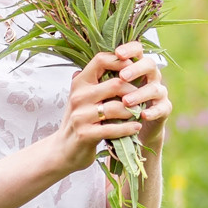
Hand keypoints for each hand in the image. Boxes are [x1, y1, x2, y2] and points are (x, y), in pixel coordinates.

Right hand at [49, 53, 144, 175]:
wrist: (64, 149)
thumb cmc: (81, 119)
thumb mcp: (84, 96)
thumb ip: (98, 81)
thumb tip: (121, 58)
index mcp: (79, 82)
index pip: (101, 60)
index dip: (121, 61)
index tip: (134, 68)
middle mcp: (78, 96)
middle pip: (115, 84)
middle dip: (134, 91)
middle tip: (143, 97)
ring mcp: (80, 116)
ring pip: (117, 107)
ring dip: (132, 111)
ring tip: (139, 113)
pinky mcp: (85, 134)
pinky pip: (113, 128)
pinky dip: (128, 128)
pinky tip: (136, 127)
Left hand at [104, 41, 171, 149]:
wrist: (131, 129)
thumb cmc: (116, 106)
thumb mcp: (107, 92)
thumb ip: (99, 80)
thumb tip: (75, 73)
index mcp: (136, 66)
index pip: (137, 50)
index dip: (129, 49)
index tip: (118, 53)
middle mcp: (150, 76)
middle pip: (149, 64)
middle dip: (135, 69)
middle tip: (122, 76)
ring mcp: (159, 92)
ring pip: (155, 88)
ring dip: (140, 94)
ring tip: (126, 101)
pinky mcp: (164, 109)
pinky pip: (162, 108)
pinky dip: (153, 112)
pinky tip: (143, 116)